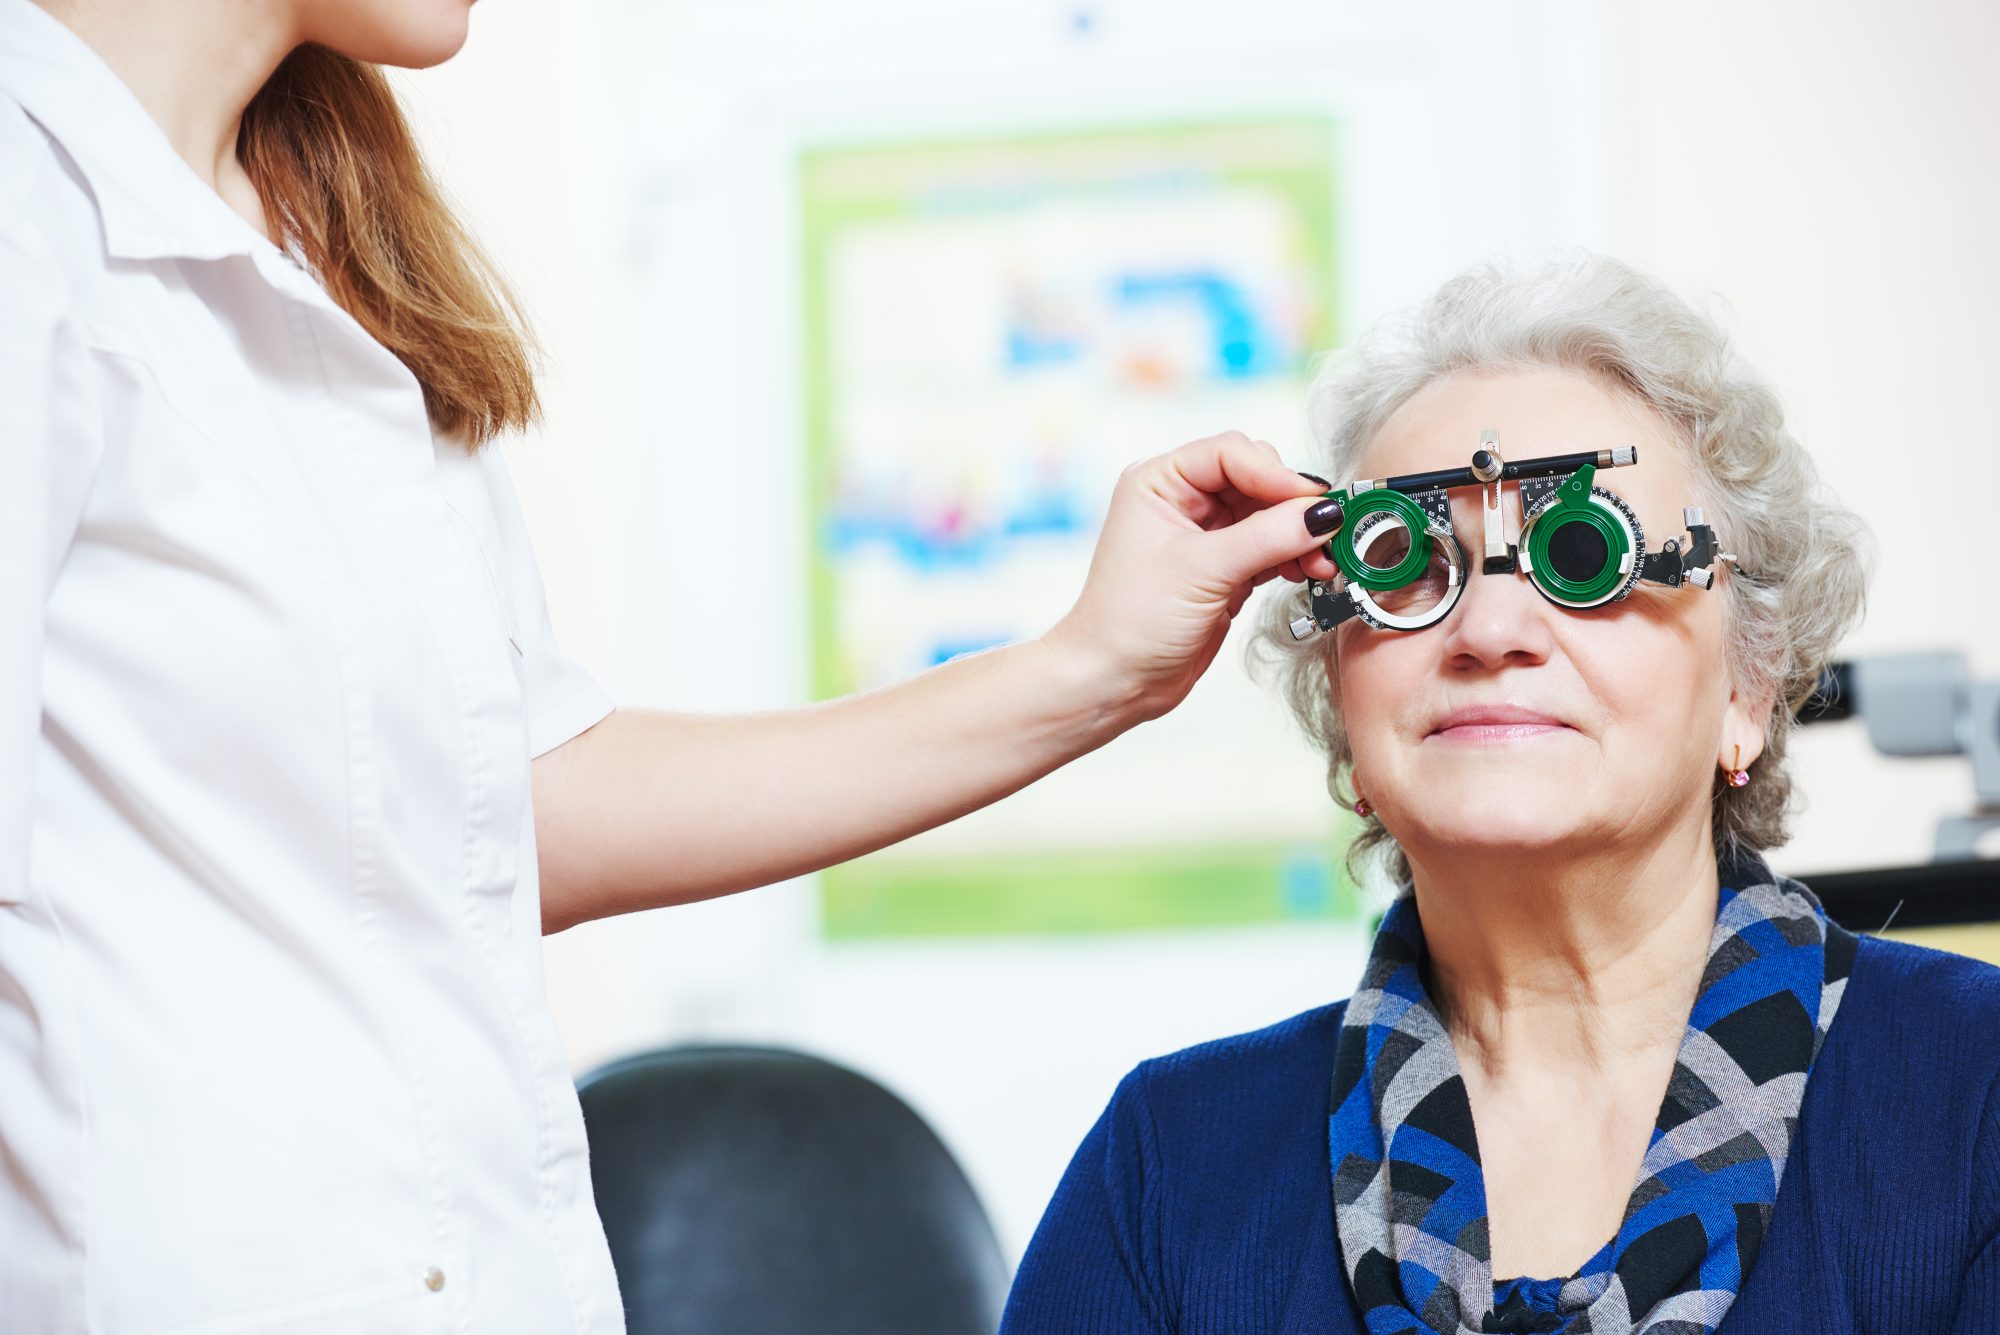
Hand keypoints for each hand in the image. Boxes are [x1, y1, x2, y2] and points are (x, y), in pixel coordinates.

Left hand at [1043, 431, 1339, 725]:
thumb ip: (1267, 537)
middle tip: (1324, 534)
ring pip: (1269, 516)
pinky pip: (1270, 548)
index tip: (1313, 502)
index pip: (1231, 454)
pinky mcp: (1222, 568)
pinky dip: (1292, 557)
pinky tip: (1307, 571)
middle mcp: (1181, 501)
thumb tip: (1323, 513)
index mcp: (1159, 482)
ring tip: (1321, 562)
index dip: (1275, 474)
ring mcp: (1204, 535)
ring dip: (1299, 536)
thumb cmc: (1130, 622)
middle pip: (1257, 480)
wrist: (1116, 682)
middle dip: (1293, 507)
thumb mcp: (1203, 570)